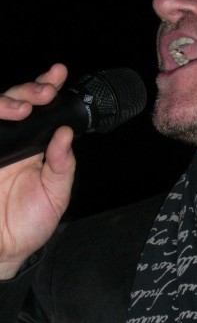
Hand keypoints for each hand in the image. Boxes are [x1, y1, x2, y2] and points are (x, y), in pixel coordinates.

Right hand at [0, 64, 75, 279]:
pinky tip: (4, 118)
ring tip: (24, 108)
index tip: (58, 72)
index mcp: (32, 147)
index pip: (38, 111)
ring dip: (7, 101)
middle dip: (29, 89)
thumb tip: (65, 134)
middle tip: (45, 90)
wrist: (4, 250)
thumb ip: (62, 164)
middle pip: (14, 102)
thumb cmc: (30, 223)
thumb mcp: (56, 194)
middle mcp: (10, 142)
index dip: (46, 88)